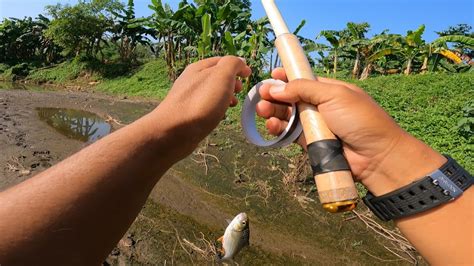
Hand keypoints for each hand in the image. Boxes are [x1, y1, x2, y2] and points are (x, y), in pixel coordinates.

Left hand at [153, 56, 250, 159]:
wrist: (174, 132)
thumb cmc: (201, 102)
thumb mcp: (222, 76)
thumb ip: (232, 64)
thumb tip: (240, 62)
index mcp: (199, 68)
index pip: (222, 61)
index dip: (237, 66)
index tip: (249, 75)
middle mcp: (192, 80)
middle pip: (216, 76)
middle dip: (231, 82)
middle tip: (240, 91)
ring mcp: (188, 97)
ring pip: (211, 92)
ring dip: (225, 96)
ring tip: (233, 105)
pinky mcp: (186, 114)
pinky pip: (205, 107)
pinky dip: (216, 109)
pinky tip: (219, 117)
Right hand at [256, 68, 443, 193]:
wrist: (375, 156)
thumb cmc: (359, 119)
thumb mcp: (334, 95)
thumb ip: (305, 88)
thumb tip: (278, 87)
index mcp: (328, 90)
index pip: (302, 80)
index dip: (286, 77)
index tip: (271, 74)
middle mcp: (319, 106)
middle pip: (290, 98)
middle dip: (274, 95)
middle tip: (260, 95)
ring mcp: (314, 125)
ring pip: (287, 116)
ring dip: (272, 112)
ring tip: (262, 111)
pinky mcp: (309, 143)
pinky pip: (289, 135)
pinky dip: (278, 129)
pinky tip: (271, 125)